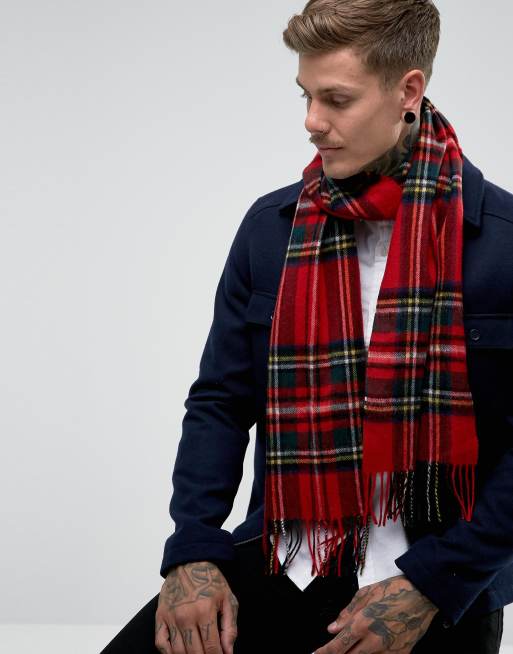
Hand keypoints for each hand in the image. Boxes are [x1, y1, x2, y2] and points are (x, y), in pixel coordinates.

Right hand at [155, 560, 238, 653]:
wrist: (189, 561)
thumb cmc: (211, 580)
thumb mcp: (227, 599)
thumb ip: (230, 627)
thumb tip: (228, 652)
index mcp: (205, 611)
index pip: (212, 648)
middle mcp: (186, 616)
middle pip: (195, 653)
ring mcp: (171, 617)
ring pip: (178, 652)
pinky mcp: (160, 616)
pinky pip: (161, 644)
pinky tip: (179, 653)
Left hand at [314, 574, 438, 653]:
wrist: (423, 595)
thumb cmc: (394, 591)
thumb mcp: (365, 594)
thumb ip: (346, 613)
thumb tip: (332, 628)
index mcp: (362, 623)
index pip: (337, 646)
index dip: (323, 653)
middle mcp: (374, 641)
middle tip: (331, 652)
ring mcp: (388, 651)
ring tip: (352, 648)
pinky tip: (368, 650)